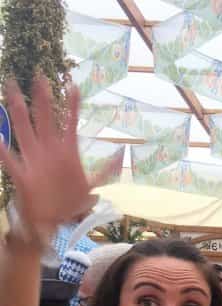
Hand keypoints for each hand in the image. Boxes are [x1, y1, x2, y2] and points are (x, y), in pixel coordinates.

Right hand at [0, 78, 107, 239]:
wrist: (54, 222)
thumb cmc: (71, 202)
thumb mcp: (92, 186)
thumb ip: (105, 170)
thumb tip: (120, 154)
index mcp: (66, 152)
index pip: (70, 123)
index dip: (72, 106)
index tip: (73, 86)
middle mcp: (48, 151)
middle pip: (44, 119)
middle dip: (42, 99)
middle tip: (40, 77)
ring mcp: (34, 160)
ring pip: (24, 131)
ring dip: (18, 112)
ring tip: (12, 90)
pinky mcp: (23, 175)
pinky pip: (10, 161)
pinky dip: (3, 151)